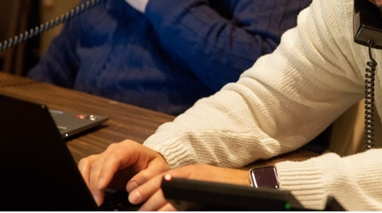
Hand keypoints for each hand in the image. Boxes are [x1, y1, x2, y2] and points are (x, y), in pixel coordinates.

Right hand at [78, 139, 169, 206]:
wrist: (151, 164)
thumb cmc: (154, 165)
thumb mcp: (158, 170)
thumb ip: (147, 176)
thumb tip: (132, 185)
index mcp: (129, 148)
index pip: (113, 157)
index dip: (106, 171)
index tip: (102, 186)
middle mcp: (114, 150)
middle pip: (98, 163)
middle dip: (95, 182)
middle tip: (98, 199)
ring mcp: (105, 157)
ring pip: (89, 164)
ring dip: (87, 181)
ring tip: (92, 197)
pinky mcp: (100, 166)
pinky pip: (86, 169)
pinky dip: (84, 180)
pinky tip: (88, 192)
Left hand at [131, 164, 250, 210]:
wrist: (248, 184)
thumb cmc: (225, 187)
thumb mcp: (201, 184)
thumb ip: (184, 188)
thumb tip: (164, 199)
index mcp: (190, 172)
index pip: (162, 177)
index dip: (146, 185)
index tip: (132, 195)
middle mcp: (193, 174)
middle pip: (164, 184)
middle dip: (148, 196)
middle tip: (136, 206)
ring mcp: (200, 181)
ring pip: (173, 191)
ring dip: (159, 203)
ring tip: (148, 210)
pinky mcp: (207, 189)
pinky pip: (187, 198)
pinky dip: (175, 205)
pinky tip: (169, 210)